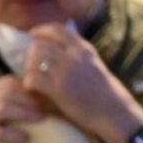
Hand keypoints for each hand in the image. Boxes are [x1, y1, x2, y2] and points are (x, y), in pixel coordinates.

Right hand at [0, 78, 43, 142]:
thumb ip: (12, 108)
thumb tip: (46, 102)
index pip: (10, 81)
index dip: (31, 88)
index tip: (49, 99)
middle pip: (8, 90)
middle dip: (31, 98)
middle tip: (50, 108)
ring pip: (3, 107)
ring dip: (25, 112)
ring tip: (42, 120)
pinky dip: (13, 134)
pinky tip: (26, 140)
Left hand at [18, 26, 142, 142]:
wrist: (114, 112)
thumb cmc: (103, 92)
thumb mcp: (93, 64)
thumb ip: (77, 54)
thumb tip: (59, 45)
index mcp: (83, 49)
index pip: (58, 30)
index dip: (42, 31)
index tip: (33, 35)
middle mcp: (75, 56)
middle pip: (40, 45)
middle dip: (31, 54)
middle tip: (30, 65)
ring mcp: (66, 72)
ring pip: (34, 59)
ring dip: (28, 69)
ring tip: (32, 78)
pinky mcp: (59, 89)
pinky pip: (33, 78)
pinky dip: (28, 83)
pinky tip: (32, 89)